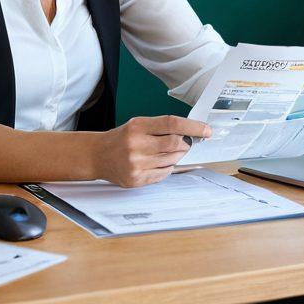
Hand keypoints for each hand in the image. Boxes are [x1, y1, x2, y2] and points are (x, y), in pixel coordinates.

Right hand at [95, 115, 210, 187]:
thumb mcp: (137, 124)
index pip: (171, 123)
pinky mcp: (136, 180)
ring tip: (171, 151)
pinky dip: (168, 167)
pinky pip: (163, 174)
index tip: (206, 130)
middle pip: (174, 144)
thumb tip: (189, 133)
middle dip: (186, 143)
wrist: (97, 155)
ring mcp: (136, 164)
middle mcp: (136, 145)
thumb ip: (161, 127)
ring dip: (178, 155)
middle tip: (188, 141)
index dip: (192, 126)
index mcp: (137, 126)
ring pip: (171, 160)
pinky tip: (160, 162)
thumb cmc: (121, 138)